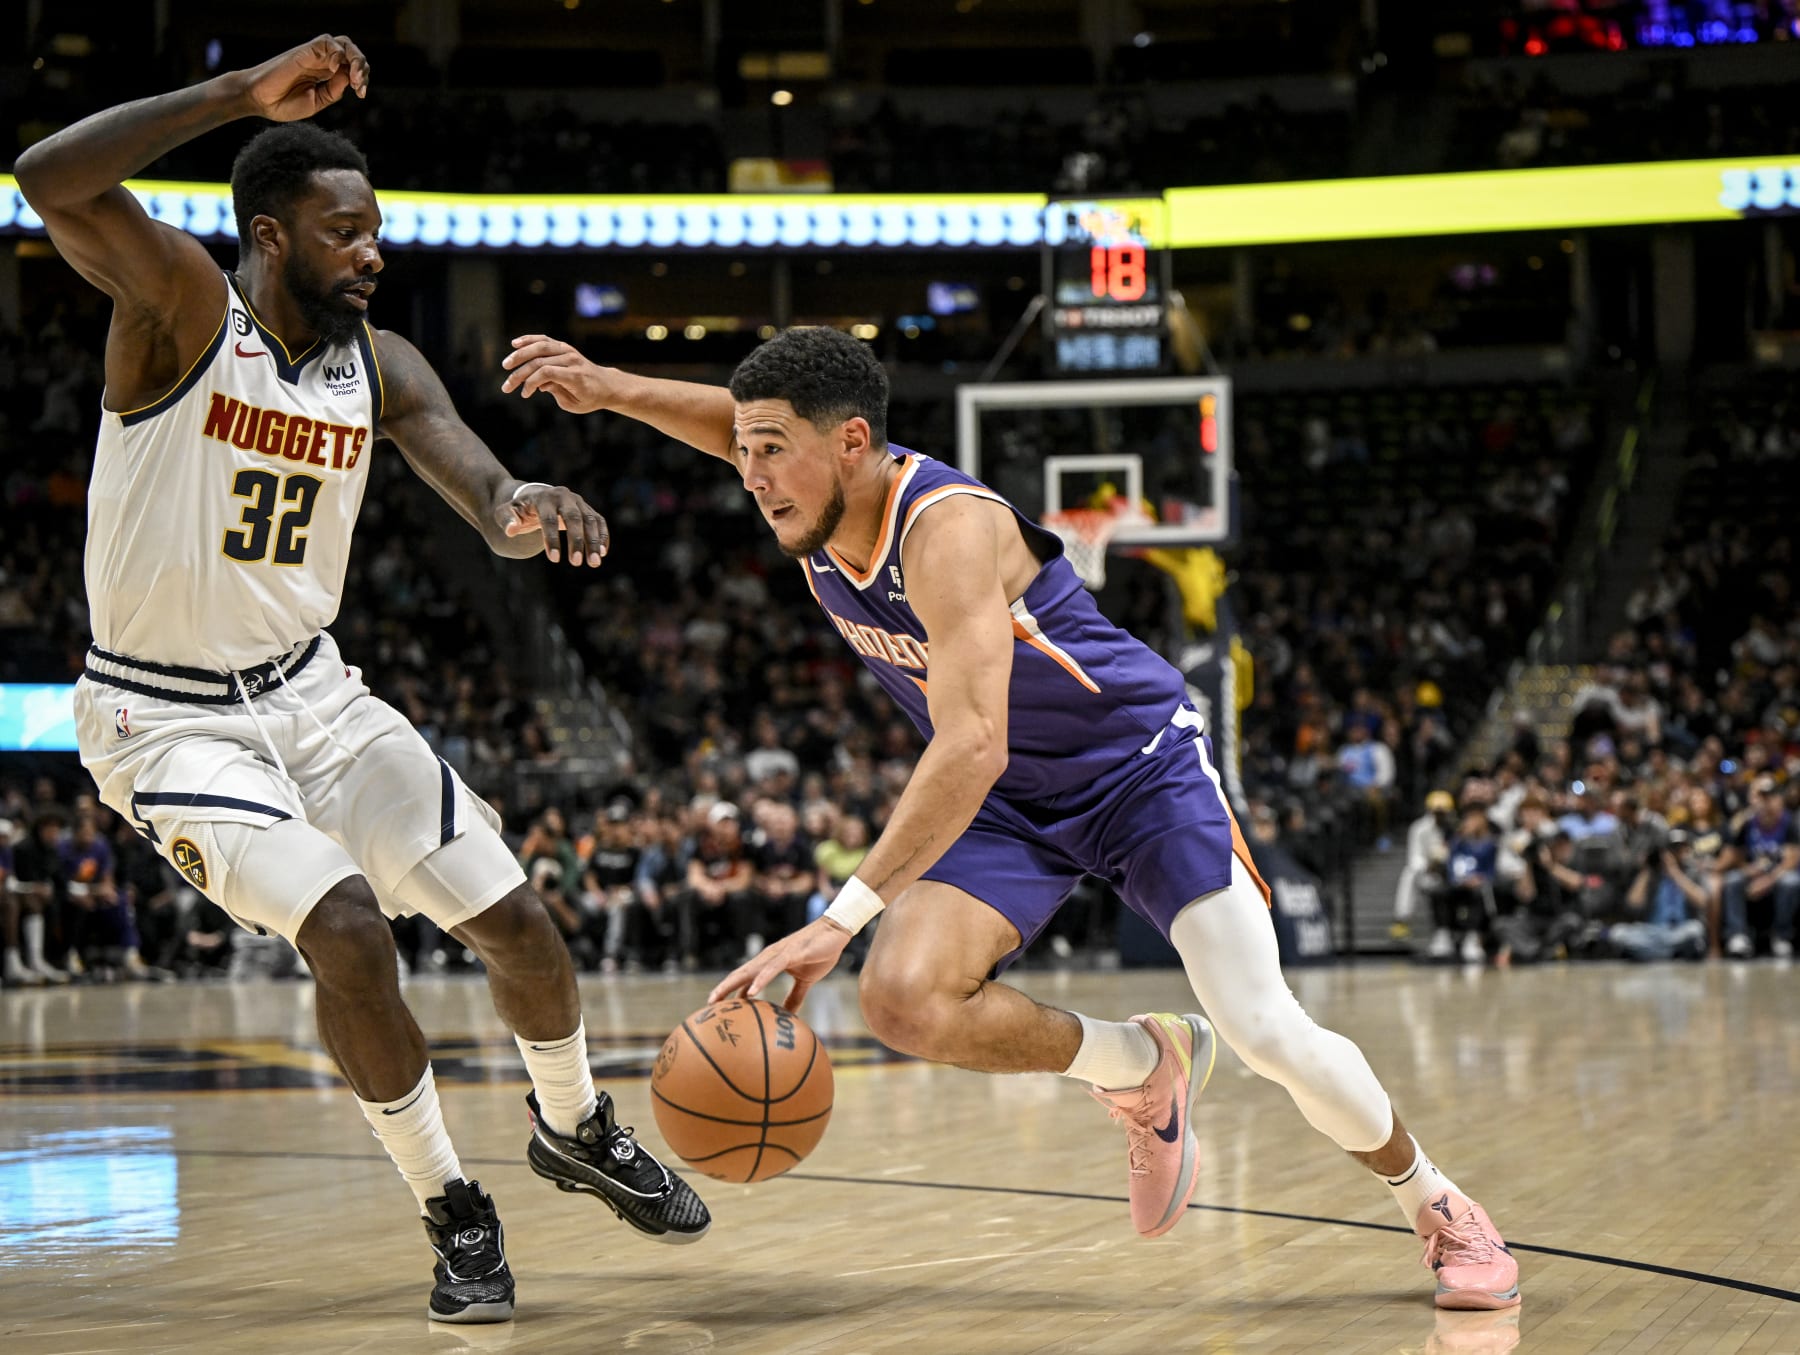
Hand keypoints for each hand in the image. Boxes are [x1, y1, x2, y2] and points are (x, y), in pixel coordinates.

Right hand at [240, 35, 368, 121]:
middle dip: (363, 67)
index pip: (354, 68)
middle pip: (352, 53)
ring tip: (355, 78)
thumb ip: (334, 91)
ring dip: (355, 58)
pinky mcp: (305, 51)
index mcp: (328, 75)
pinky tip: (334, 69)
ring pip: (343, 43)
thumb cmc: (284, 103)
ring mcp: (314, 55)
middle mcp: (323, 62)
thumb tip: (350, 78)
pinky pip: (327, 42)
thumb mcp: (317, 101)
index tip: (361, 95)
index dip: (363, 79)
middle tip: (360, 87)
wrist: (260, 100)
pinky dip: (338, 54)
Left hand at [498, 482, 607, 565]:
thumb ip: (506, 520)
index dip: (552, 539)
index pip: (549, 519)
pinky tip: (602, 554)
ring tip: (594, 563)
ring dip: (594, 541)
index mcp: (544, 498)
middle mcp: (564, 497)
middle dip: (577, 541)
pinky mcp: (587, 509)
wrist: (536, 497)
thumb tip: (511, 531)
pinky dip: (603, 537)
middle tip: (577, 563)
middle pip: (574, 518)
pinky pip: (599, 522)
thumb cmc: (520, 510)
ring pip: (591, 520)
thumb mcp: (506, 513)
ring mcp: (578, 502)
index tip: (554, 560)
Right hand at [501, 335, 616, 412]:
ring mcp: (567, 351)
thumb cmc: (589, 398)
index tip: (524, 394)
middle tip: (507, 386)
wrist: (605, 385)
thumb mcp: (574, 404)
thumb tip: (539, 384)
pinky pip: (544, 340)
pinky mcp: (563, 347)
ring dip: (520, 355)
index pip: (546, 373)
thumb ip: (556, 392)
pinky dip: (529, 340)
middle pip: (539, 361)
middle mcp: (571, 360)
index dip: (531, 383)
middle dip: (520, 373)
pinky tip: (515, 343)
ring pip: (540, 347)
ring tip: (506, 364)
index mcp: (575, 376)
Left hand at [708, 917, 851, 1011]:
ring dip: (733, 984)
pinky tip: (752, 992)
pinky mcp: (791, 954)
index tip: (718, 1006)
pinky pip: (772, 969)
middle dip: (723, 989)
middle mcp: (769, 957)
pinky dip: (760, 980)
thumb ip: (795, 996)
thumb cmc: (819, 952)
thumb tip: (788, 1016)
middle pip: (740, 974)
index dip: (730, 991)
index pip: (745, 978)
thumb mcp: (806, 980)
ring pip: (750, 970)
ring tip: (719, 998)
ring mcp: (778, 954)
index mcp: (770, 963)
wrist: (836, 931)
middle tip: (708, 1005)